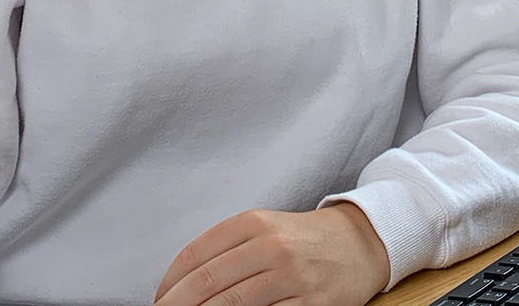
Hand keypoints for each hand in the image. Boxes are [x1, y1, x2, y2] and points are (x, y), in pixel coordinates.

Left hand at [153, 203, 389, 305]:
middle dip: (177, 305)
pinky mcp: (310, 304)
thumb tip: (180, 286)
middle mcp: (272, 245)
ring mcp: (292, 276)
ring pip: (232, 305)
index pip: (197, 254)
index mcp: (254, 222)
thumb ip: (226, 249)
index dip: (170, 283)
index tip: (159, 300)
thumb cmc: (303, 239)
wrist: (360, 243)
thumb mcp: (265, 228)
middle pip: (209, 282)